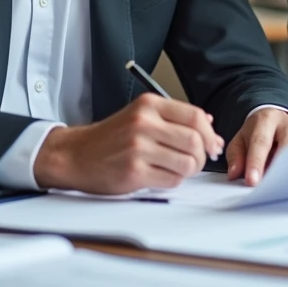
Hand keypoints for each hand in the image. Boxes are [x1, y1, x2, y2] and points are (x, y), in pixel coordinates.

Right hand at [33, 94, 223, 193]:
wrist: (75, 155)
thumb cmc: (110, 137)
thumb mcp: (140, 115)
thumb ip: (174, 118)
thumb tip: (209, 126)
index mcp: (149, 105)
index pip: (195, 116)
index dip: (209, 133)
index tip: (212, 144)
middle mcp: (144, 123)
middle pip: (195, 141)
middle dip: (203, 155)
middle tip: (197, 161)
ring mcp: (138, 148)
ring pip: (187, 163)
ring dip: (189, 170)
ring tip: (176, 169)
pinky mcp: (134, 172)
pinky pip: (172, 180)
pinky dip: (173, 181)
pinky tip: (161, 176)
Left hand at [226, 108, 287, 185]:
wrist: (276, 118)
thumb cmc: (256, 132)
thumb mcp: (241, 139)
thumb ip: (236, 155)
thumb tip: (234, 174)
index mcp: (267, 119)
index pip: (261, 141)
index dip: (256, 162)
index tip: (252, 181)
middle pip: (287, 146)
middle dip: (277, 168)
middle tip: (267, 188)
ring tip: (278, 189)